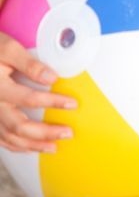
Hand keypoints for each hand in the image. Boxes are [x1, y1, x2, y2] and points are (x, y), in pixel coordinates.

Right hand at [0, 32, 76, 152]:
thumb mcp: (8, 49)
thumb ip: (29, 64)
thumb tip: (51, 78)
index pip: (29, 98)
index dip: (52, 102)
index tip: (72, 104)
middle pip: (19, 126)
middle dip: (45, 132)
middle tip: (67, 133)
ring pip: (10, 137)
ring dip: (33, 145)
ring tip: (53, 147)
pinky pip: (1, 139)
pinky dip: (17, 146)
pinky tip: (31, 147)